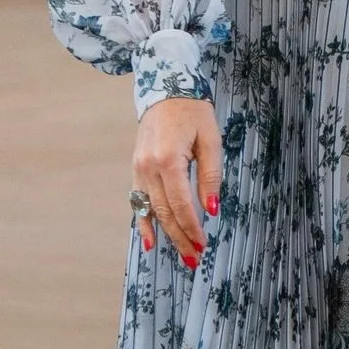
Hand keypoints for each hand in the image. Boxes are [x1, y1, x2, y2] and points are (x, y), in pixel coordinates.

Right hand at [132, 95, 220, 268]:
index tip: (203, 244)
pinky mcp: (136, 169)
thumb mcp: (211, 140)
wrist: (166, 89)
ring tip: (180, 254)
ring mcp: (138, 169)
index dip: (192, 227)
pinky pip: (139, 201)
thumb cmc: (193, 112)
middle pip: (165, 212)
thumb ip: (211, 176)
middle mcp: (148, 168)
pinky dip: (144, 221)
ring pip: (152, 210)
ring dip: (166, 234)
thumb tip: (212, 208)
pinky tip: (151, 240)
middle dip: (180, 237)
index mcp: (169, 160)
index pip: (182, 204)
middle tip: (193, 258)